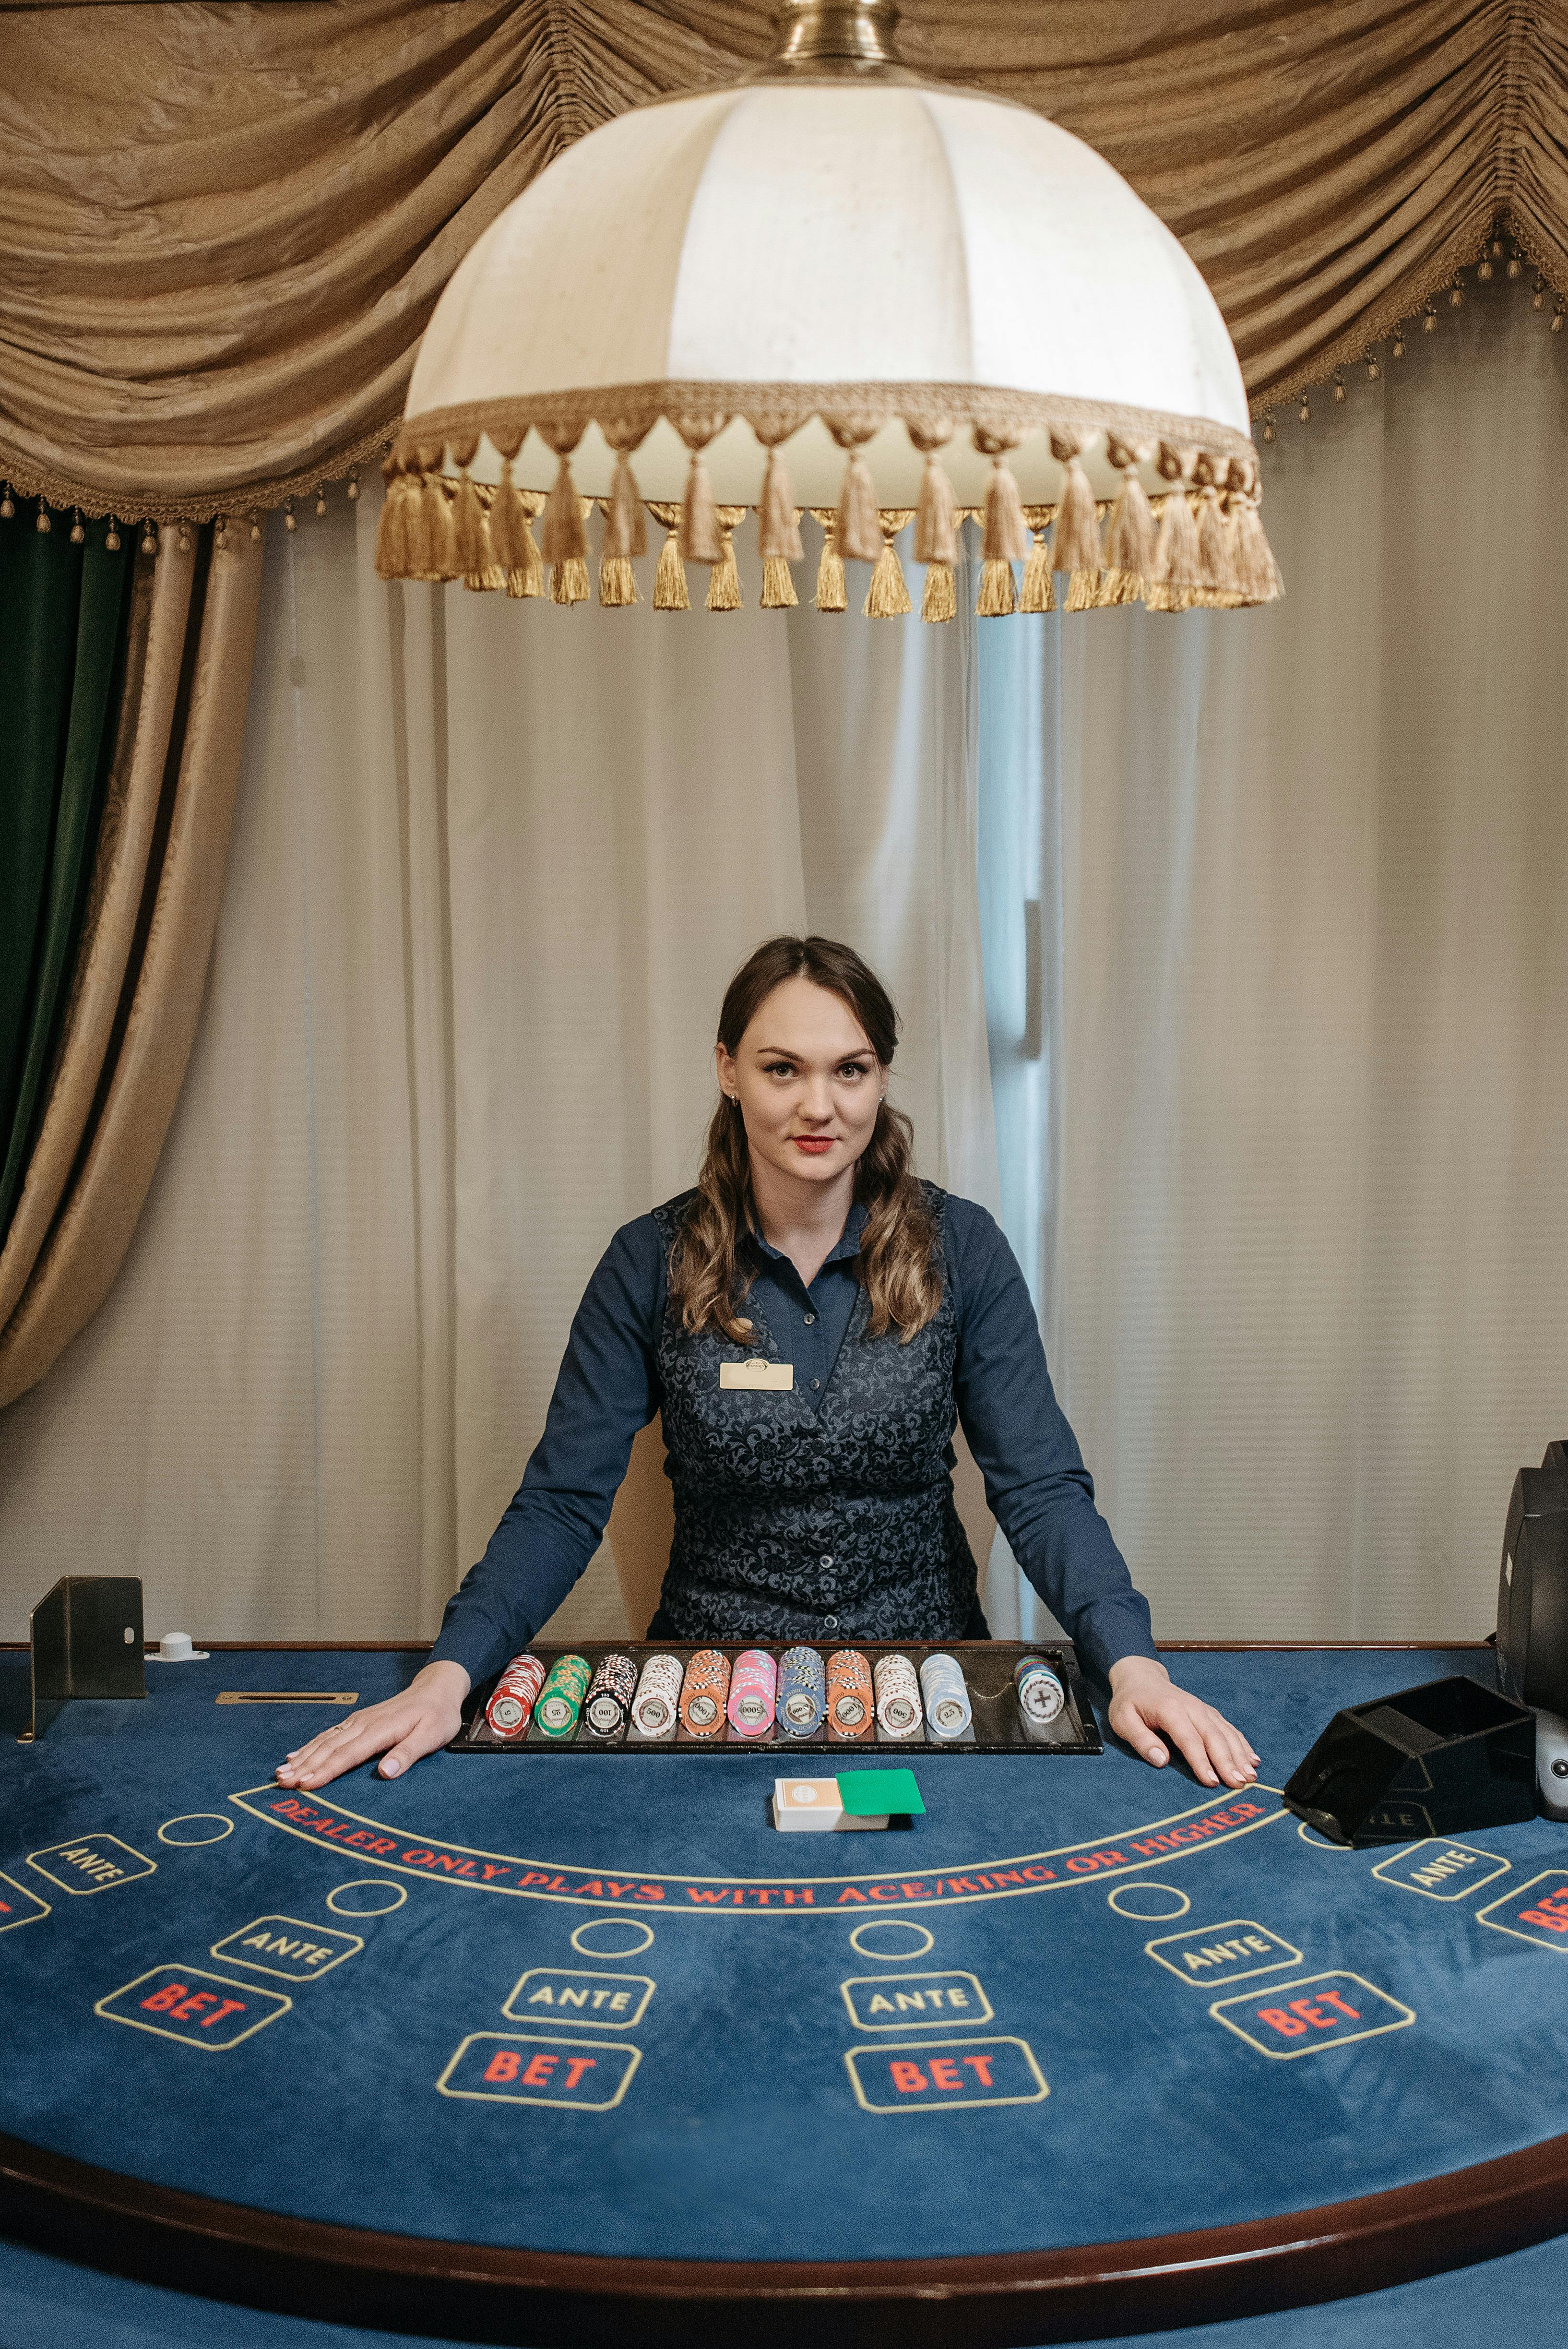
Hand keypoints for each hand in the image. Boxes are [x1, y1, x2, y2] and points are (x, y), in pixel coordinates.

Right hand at [274, 1660, 470, 1790]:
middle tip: (282, 1784)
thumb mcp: (433, 1735)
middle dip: (304, 1768)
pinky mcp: (358, 1721)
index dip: (325, 1771)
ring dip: (302, 1758)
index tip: (305, 1785)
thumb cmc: (437, 1715)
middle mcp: (364, 1723)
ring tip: (281, 1774)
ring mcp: (359, 1721)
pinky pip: (329, 1734)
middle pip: (329, 1748)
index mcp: (382, 1729)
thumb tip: (386, 1772)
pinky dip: (309, 1746)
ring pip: (325, 1741)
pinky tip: (296, 1755)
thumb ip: (408, 1753)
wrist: (437, 1688)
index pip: (348, 1754)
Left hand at [1106, 1657, 1258, 1788]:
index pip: (1188, 1739)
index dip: (1201, 1761)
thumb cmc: (1130, 1703)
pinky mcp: (1210, 1713)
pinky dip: (1242, 1745)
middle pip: (1213, 1737)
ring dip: (1240, 1755)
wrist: (1141, 1678)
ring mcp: (1204, 1709)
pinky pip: (1230, 1729)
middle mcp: (1192, 1708)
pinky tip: (1253, 1760)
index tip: (1212, 1782)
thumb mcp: (1123, 1720)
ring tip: (1251, 1777)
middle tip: (1239, 1784)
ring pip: (1226, 1733)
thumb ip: (1141, 1740)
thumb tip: (1160, 1761)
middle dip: (1228, 1762)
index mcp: (1170, 1709)